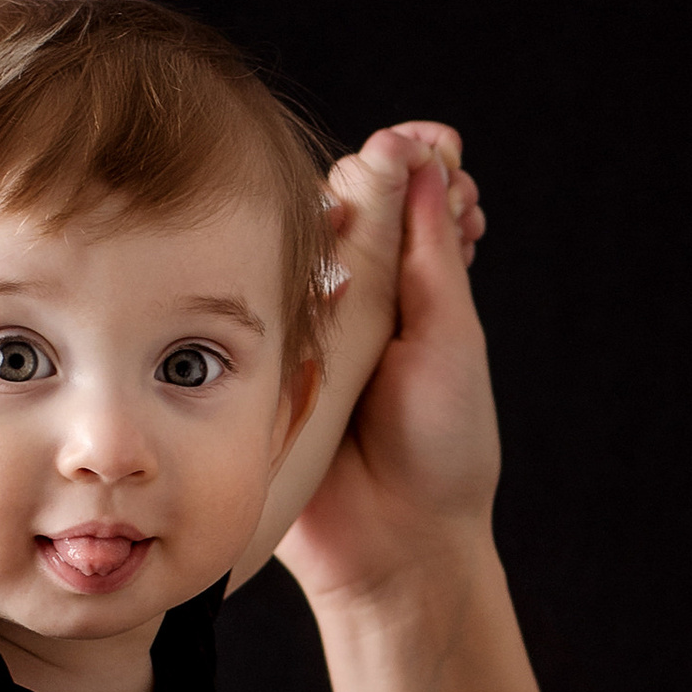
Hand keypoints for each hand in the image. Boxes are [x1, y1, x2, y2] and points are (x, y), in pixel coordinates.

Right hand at [278, 127, 497, 608]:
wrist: (395, 547)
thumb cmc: (442, 450)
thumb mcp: (451, 340)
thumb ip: (432, 254)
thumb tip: (427, 158)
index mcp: (409, 294)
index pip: (402, 201)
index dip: (414, 163)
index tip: (436, 143)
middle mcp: (350, 304)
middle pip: (338, 206)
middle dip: (367, 177)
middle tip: (389, 171)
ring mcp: (295, 330)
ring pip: (286, 242)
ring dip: (317, 216)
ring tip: (345, 217)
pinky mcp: (250, 359)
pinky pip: (240, 297)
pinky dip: (258, 268)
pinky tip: (284, 261)